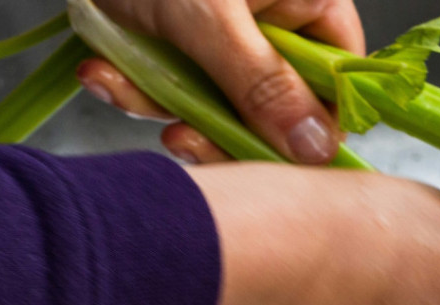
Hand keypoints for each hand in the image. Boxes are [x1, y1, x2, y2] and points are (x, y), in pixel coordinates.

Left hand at [80, 0, 364, 163]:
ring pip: (218, 109)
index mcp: (310, 2)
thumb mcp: (209, 15)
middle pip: (277, 111)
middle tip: (180, 136)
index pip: (336, 84)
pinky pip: (175, 94)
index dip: (309, 129)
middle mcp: (275, 24)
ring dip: (161, 107)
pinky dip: (135, 90)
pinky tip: (102, 70)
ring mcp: (228, 39)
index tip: (268, 154)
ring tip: (115, 81)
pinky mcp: (182, 48)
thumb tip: (317, 147)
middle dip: (218, 126)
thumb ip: (263, 83)